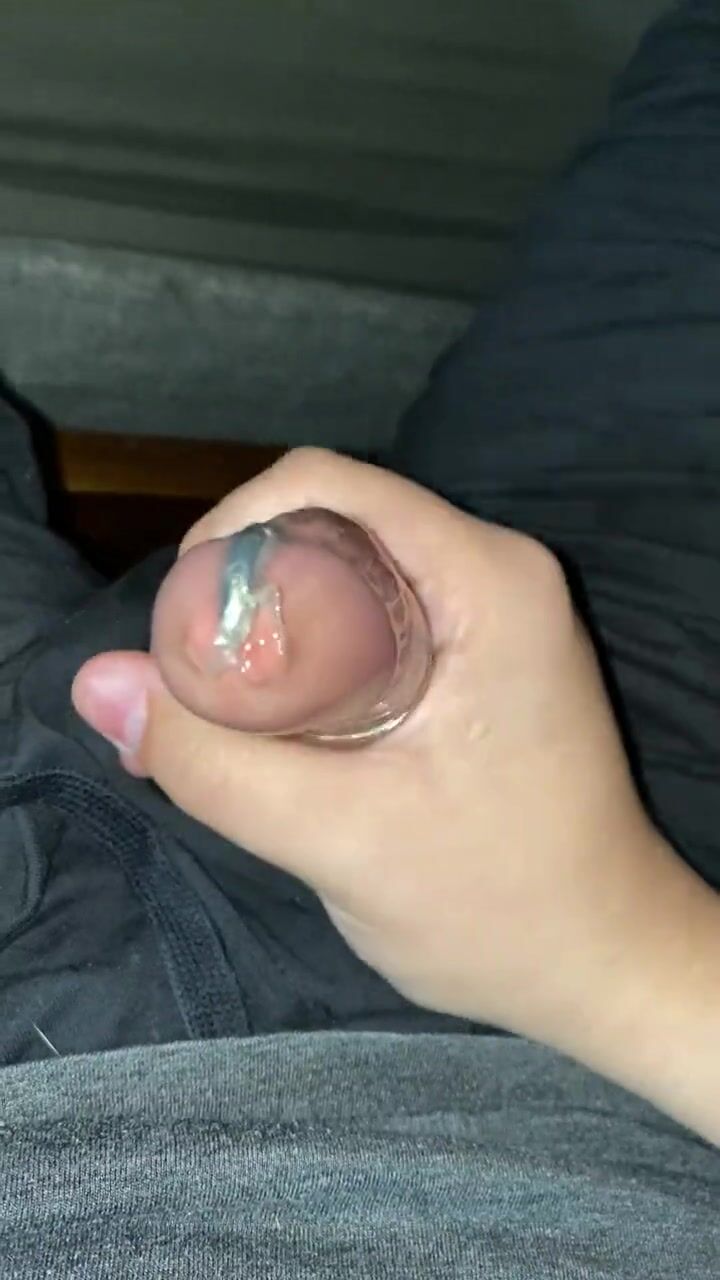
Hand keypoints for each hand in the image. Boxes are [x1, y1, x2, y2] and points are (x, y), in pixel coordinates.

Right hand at [72, 449, 713, 1086]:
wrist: (601, 961)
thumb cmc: (497, 907)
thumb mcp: (339, 840)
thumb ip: (213, 763)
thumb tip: (98, 682)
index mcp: (487, 580)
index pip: (324, 486)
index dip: (229, 535)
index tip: (180, 629)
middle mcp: (496, 571)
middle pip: (327, 525)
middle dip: (242, 595)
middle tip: (194, 689)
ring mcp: (494, 611)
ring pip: (343, 575)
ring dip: (272, 636)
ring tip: (228, 721)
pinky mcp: (482, 654)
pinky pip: (370, 618)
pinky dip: (309, 661)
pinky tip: (281, 732)